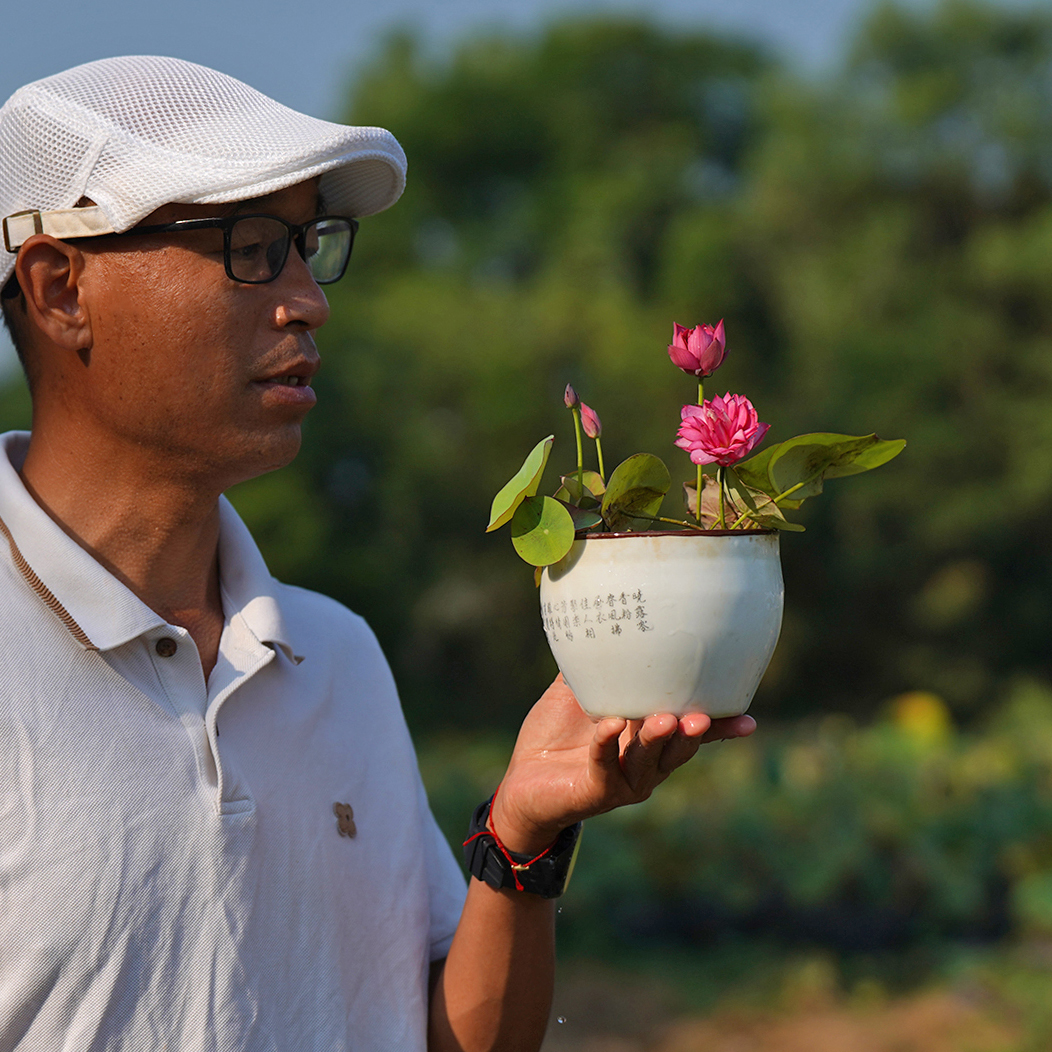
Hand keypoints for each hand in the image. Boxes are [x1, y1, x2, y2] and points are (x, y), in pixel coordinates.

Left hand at [489, 675, 755, 854]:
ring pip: (649, 762)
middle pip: (679, 750)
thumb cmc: (554, 735)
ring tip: (665, 719)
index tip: (749, 719)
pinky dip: (606, 745)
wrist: (522, 780)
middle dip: (694, 734)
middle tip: (702, 715)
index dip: (720, 728)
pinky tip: (611, 726)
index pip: (690, 733)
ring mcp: (623, 781)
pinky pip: (604, 766)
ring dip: (657, 740)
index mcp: (647, 739)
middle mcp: (645, 764)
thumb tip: (602, 617)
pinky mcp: (596, 791)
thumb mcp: (575, 693)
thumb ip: (593, 664)